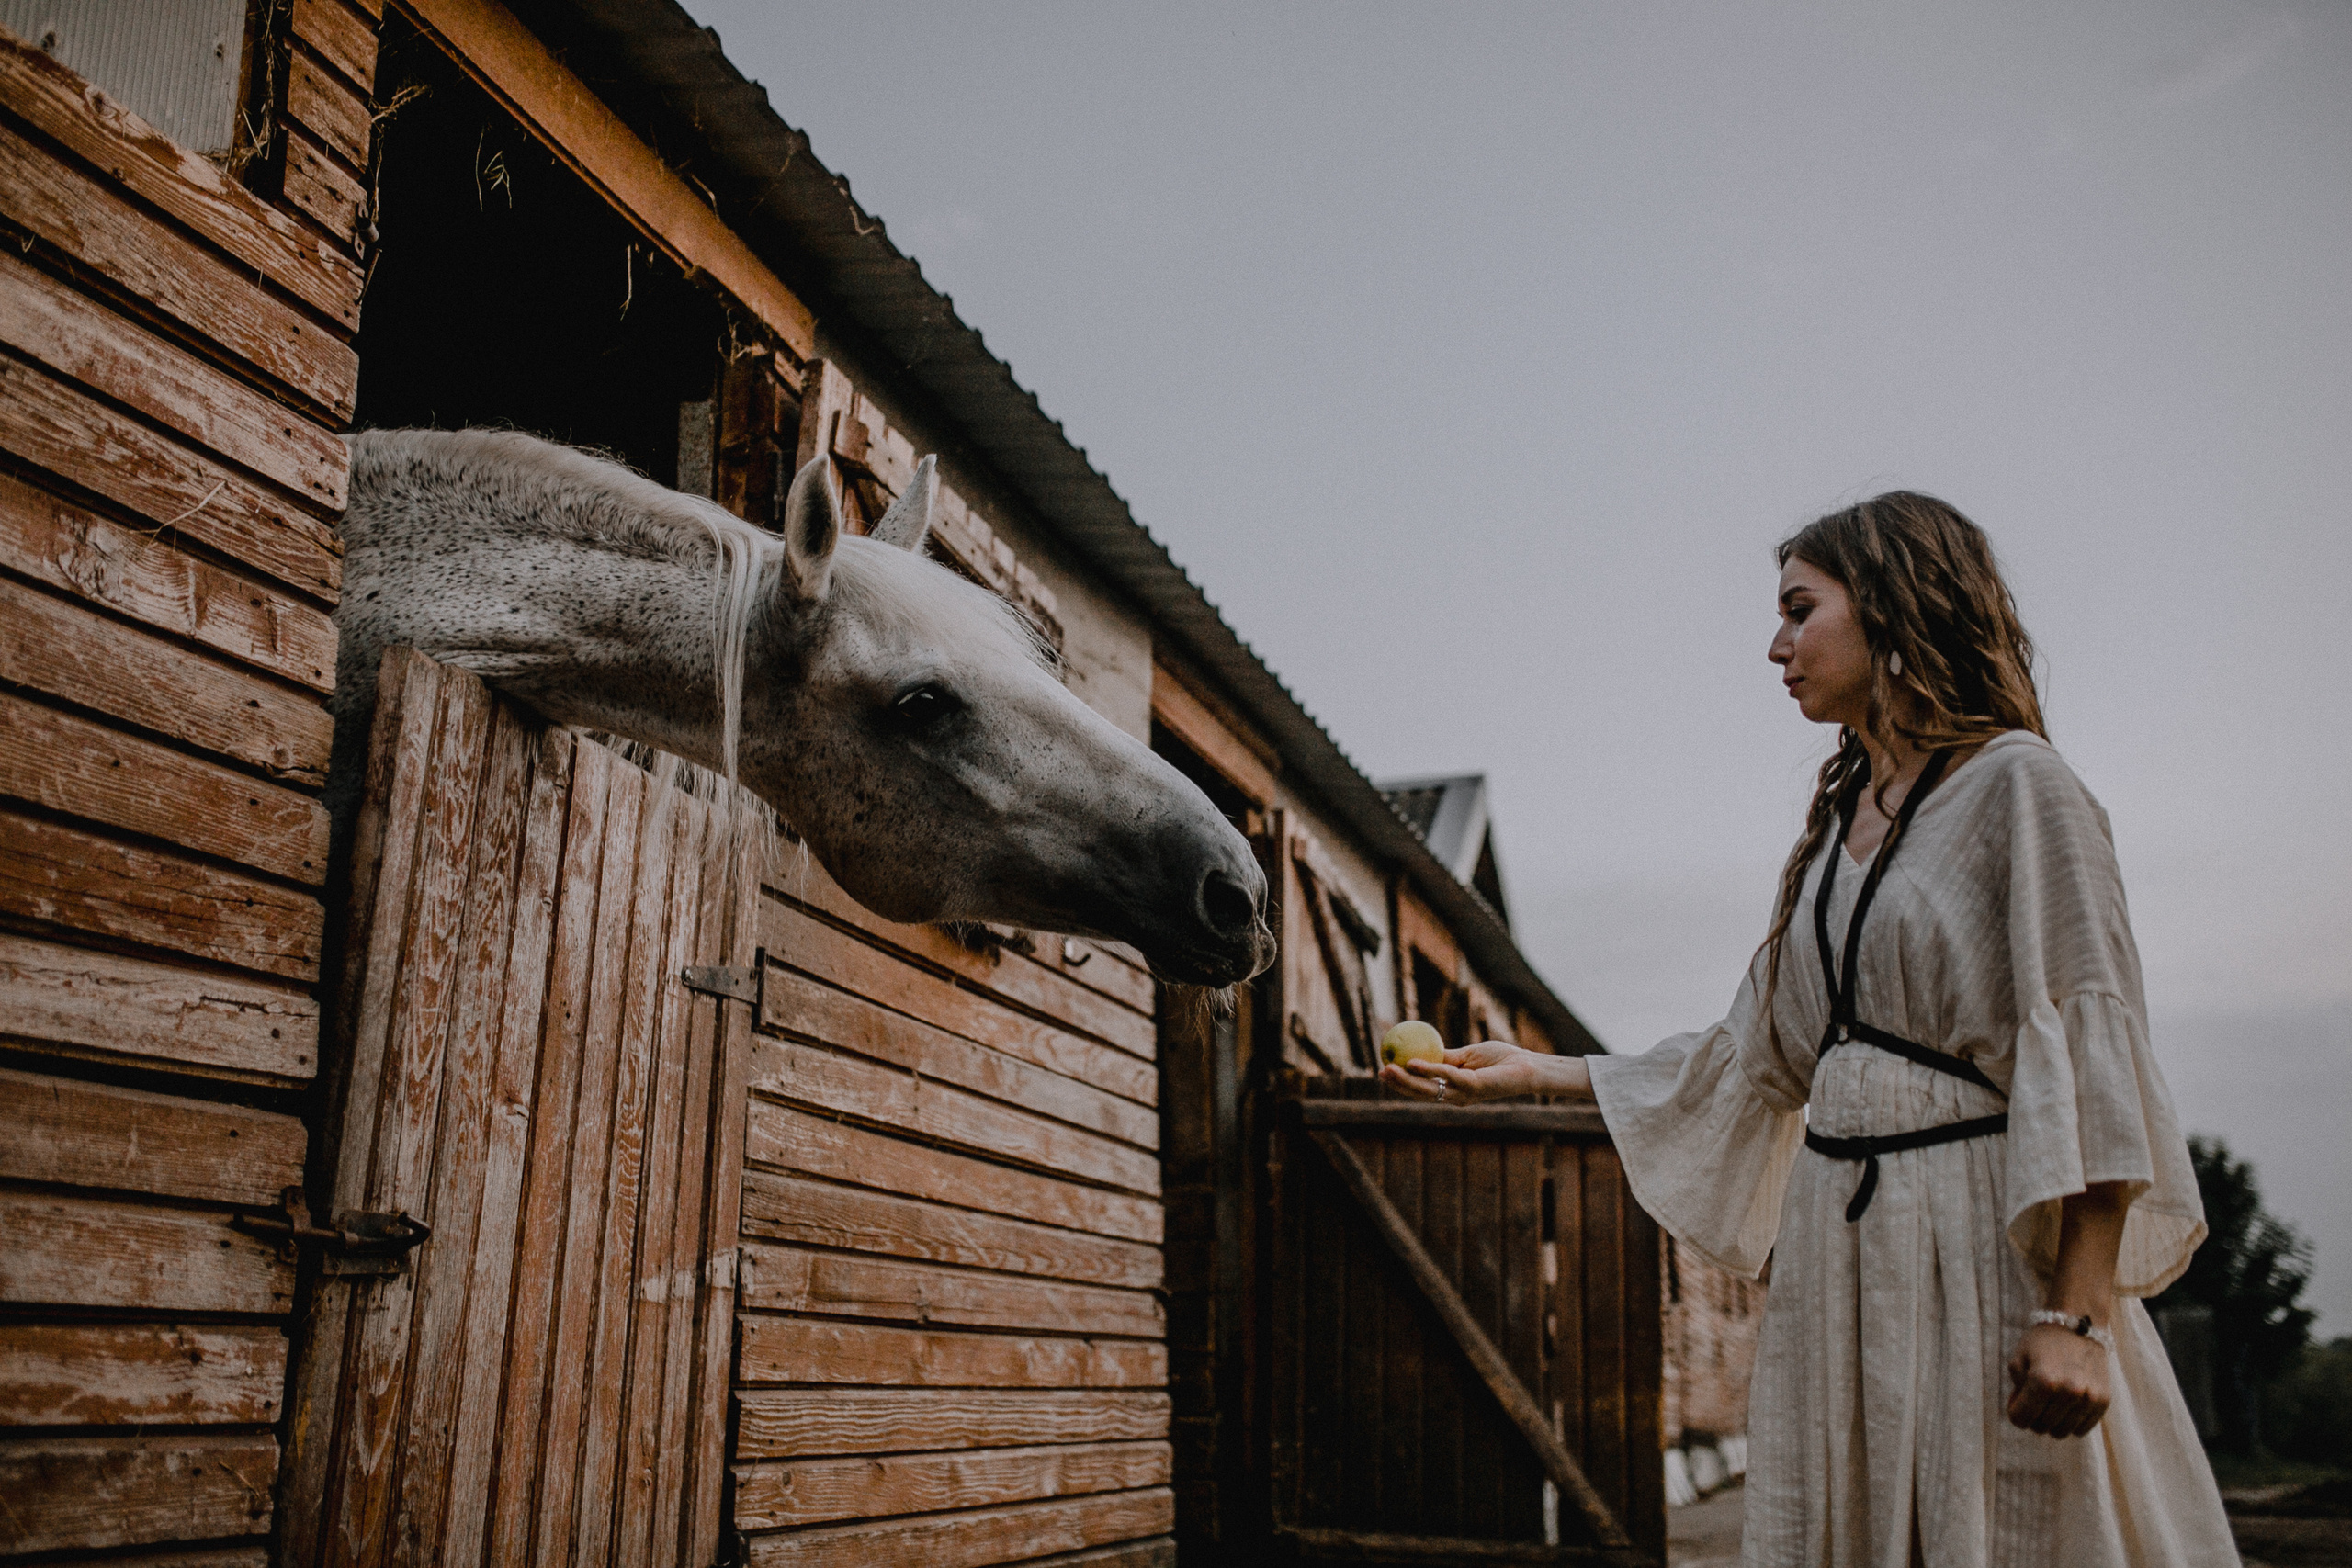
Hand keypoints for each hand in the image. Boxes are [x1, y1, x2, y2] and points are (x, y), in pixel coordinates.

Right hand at [1378, 1041, 1543, 1105]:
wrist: (1527, 1065)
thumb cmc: (1500, 1059)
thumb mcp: (1467, 1055)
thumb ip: (1446, 1057)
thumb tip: (1422, 1051)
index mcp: (1453, 1090)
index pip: (1423, 1089)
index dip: (1403, 1082)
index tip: (1384, 1069)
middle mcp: (1456, 1096)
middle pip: (1421, 1093)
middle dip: (1398, 1085)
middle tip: (1380, 1072)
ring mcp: (1464, 1093)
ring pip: (1428, 1089)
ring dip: (1406, 1080)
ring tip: (1388, 1069)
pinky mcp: (1473, 1086)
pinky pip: (1446, 1076)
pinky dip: (1428, 1069)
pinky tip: (1413, 1063)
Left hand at [2006, 1324, 2110, 1437]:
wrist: (2079, 1324)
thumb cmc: (2044, 1341)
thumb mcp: (2019, 1358)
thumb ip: (2016, 1390)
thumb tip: (2021, 1415)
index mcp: (2042, 1381)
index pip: (2021, 1419)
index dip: (2015, 1414)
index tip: (2018, 1405)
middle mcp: (2067, 1392)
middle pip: (2041, 1427)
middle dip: (2033, 1417)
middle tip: (2035, 1402)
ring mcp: (2088, 1398)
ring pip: (2062, 1432)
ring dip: (2053, 1422)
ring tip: (2051, 1404)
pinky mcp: (2103, 1401)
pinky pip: (2082, 1429)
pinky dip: (2072, 1423)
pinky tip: (2068, 1407)